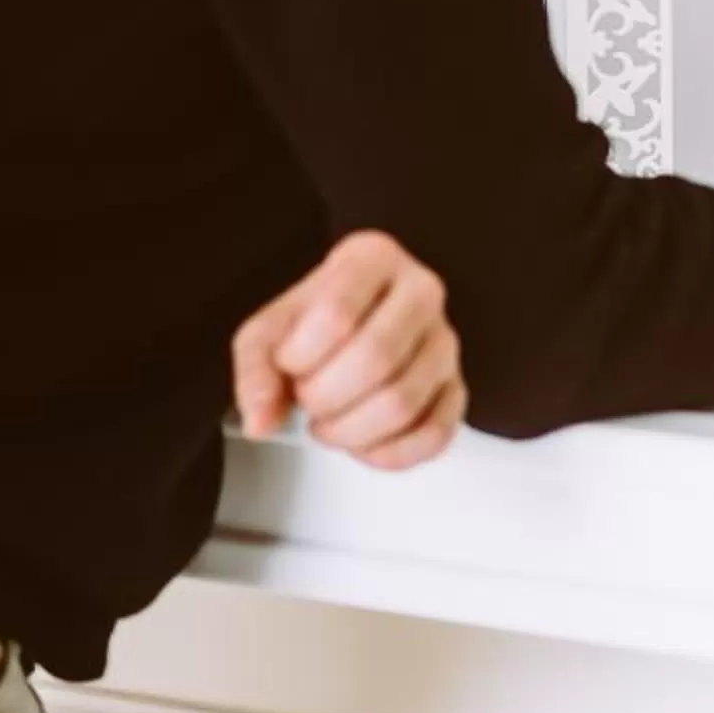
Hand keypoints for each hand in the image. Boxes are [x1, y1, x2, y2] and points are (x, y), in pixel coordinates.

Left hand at [231, 230, 466, 469]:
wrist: (356, 325)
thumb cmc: (315, 323)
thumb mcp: (269, 330)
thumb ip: (256, 369)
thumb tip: (262, 422)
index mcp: (374, 258)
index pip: (337, 315)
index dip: (300, 357)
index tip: (288, 363)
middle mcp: (422, 292)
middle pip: (376, 359)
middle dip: (325, 398)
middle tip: (307, 401)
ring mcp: (446, 341)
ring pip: (403, 402)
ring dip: (351, 432)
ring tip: (329, 425)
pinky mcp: (457, 386)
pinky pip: (435, 433)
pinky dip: (391, 454)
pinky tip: (363, 445)